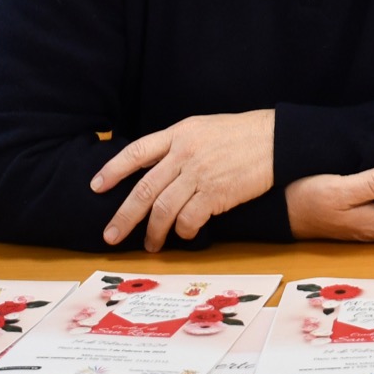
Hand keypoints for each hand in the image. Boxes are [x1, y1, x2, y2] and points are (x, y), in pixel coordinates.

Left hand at [92, 111, 275, 250]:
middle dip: (124, 216)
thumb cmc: (242, 135)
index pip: (137, 152)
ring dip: (154, 232)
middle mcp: (184, 153)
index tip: (96, 187)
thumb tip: (154, 168)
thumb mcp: (203, 129)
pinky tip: (185, 234)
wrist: (277, 140)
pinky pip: (189, 219)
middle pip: (144, 189)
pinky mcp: (216, 193)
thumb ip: (178, 146)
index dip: (113, 169)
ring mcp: (200, 174)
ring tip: (151, 245)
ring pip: (163, 209)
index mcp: (179, 134)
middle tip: (111, 236)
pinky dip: (184, 230)